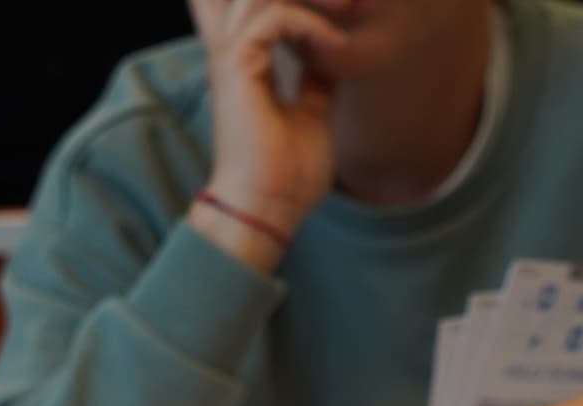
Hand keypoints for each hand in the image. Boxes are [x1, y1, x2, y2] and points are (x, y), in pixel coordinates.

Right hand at [189, 0, 345, 266]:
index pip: (252, 5)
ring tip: (350, 7)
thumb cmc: (288, 172)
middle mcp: (232, 50)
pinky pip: (274, 18)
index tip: (347, 6)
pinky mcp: (236, 66)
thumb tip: (334, 47)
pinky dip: (310, 26)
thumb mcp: (315, 111)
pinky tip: (335, 48)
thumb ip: (317, 74)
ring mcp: (231, 55)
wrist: (268, 208)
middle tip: (351, 1)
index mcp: (245, 60)